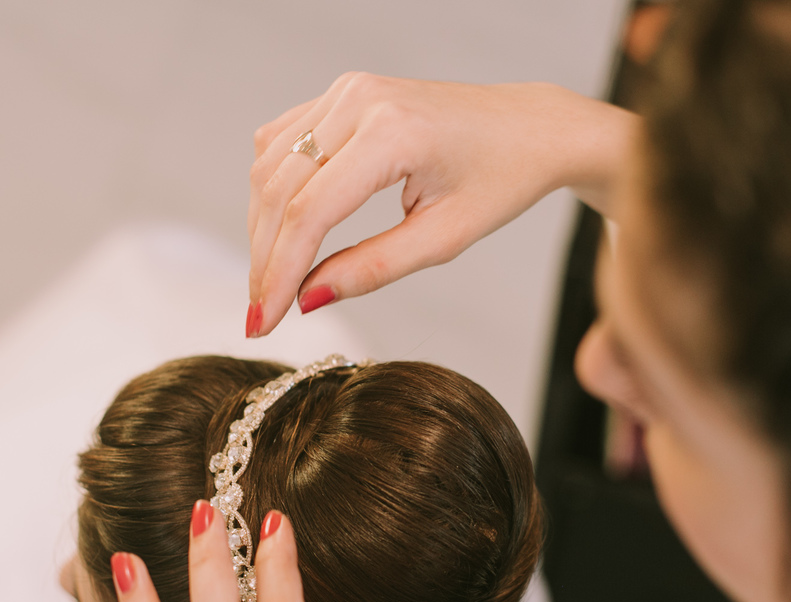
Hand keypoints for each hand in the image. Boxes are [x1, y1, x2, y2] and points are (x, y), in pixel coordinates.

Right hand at [247, 73, 635, 335]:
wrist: (528, 127)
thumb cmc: (499, 180)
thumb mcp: (444, 238)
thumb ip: (373, 268)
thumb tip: (307, 299)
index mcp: (393, 133)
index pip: (310, 212)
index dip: (279, 273)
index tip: (264, 322)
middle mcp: (359, 101)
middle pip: (280, 190)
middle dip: (265, 259)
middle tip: (261, 315)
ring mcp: (345, 91)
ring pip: (269, 167)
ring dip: (262, 229)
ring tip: (271, 282)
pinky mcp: (339, 94)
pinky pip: (280, 144)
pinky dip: (273, 192)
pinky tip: (282, 232)